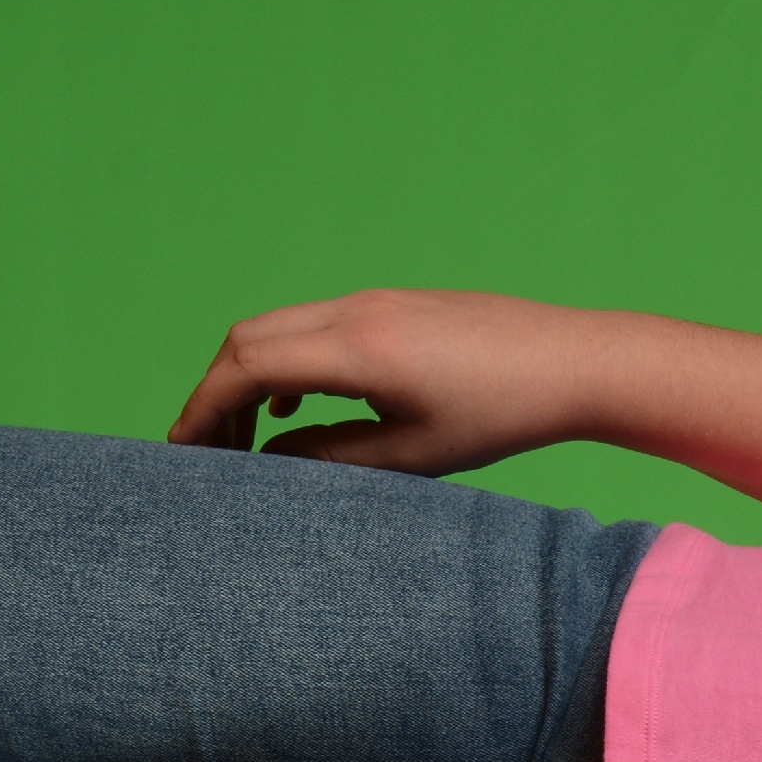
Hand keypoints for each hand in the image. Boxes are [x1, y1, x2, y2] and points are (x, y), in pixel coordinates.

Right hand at [165, 288, 622, 473]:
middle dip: (216, 392)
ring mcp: (374, 299)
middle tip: (208, 450)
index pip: (246, 367)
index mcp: (358, 350)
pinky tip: (300, 407)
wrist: (577, 362)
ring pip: (279, 327)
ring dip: (250, 376)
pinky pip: (315, 324)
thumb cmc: (507, 416)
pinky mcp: (394, 303)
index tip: (183, 452)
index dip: (203, 409)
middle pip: (248, 338)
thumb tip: (268, 462)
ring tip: (248, 437)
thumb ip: (332, 460)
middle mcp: (356, 311)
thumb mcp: (417, 456)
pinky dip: (288, 362)